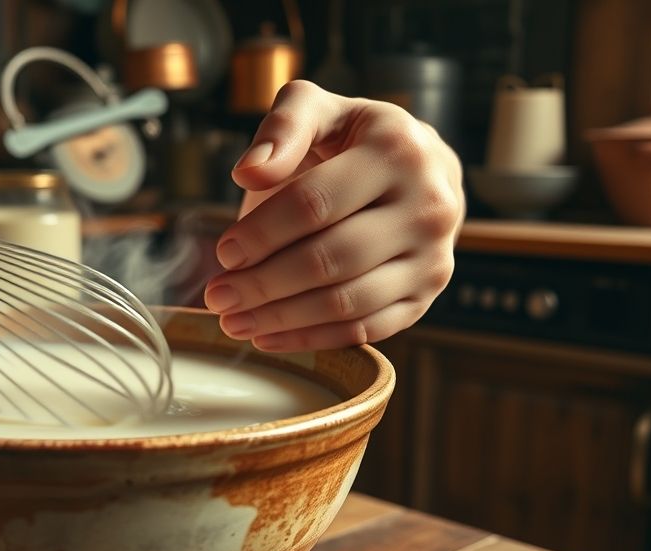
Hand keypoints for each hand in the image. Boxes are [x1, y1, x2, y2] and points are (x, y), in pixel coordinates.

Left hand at [204, 81, 463, 351]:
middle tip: (218, 296)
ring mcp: (433, 256)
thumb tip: (248, 171)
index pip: (314, 204)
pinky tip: (268, 337)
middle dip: (263, 284)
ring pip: (347, 302)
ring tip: (234, 320)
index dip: (262, 233)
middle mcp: (427, 205)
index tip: (224, 252)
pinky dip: (312, 339)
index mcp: (397, 150)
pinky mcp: (427, 295)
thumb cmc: (352, 141)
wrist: (420, 170)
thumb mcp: (318, 111)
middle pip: (329, 259)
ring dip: (281, 318)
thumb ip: (282, 128)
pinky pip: (366, 329)